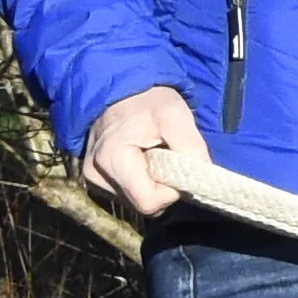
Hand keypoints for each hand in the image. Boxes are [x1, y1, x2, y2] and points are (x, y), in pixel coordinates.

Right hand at [79, 86, 207, 219]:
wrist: (120, 92)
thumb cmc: (148, 102)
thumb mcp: (175, 116)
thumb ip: (192, 147)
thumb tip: (205, 178)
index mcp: (111, 162)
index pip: (149, 202)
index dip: (171, 191)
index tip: (177, 165)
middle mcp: (95, 177)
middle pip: (142, 205)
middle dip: (163, 187)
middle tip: (167, 158)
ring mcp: (91, 181)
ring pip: (136, 202)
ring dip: (152, 184)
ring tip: (152, 155)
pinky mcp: (95, 181)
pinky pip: (127, 195)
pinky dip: (141, 182)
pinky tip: (142, 160)